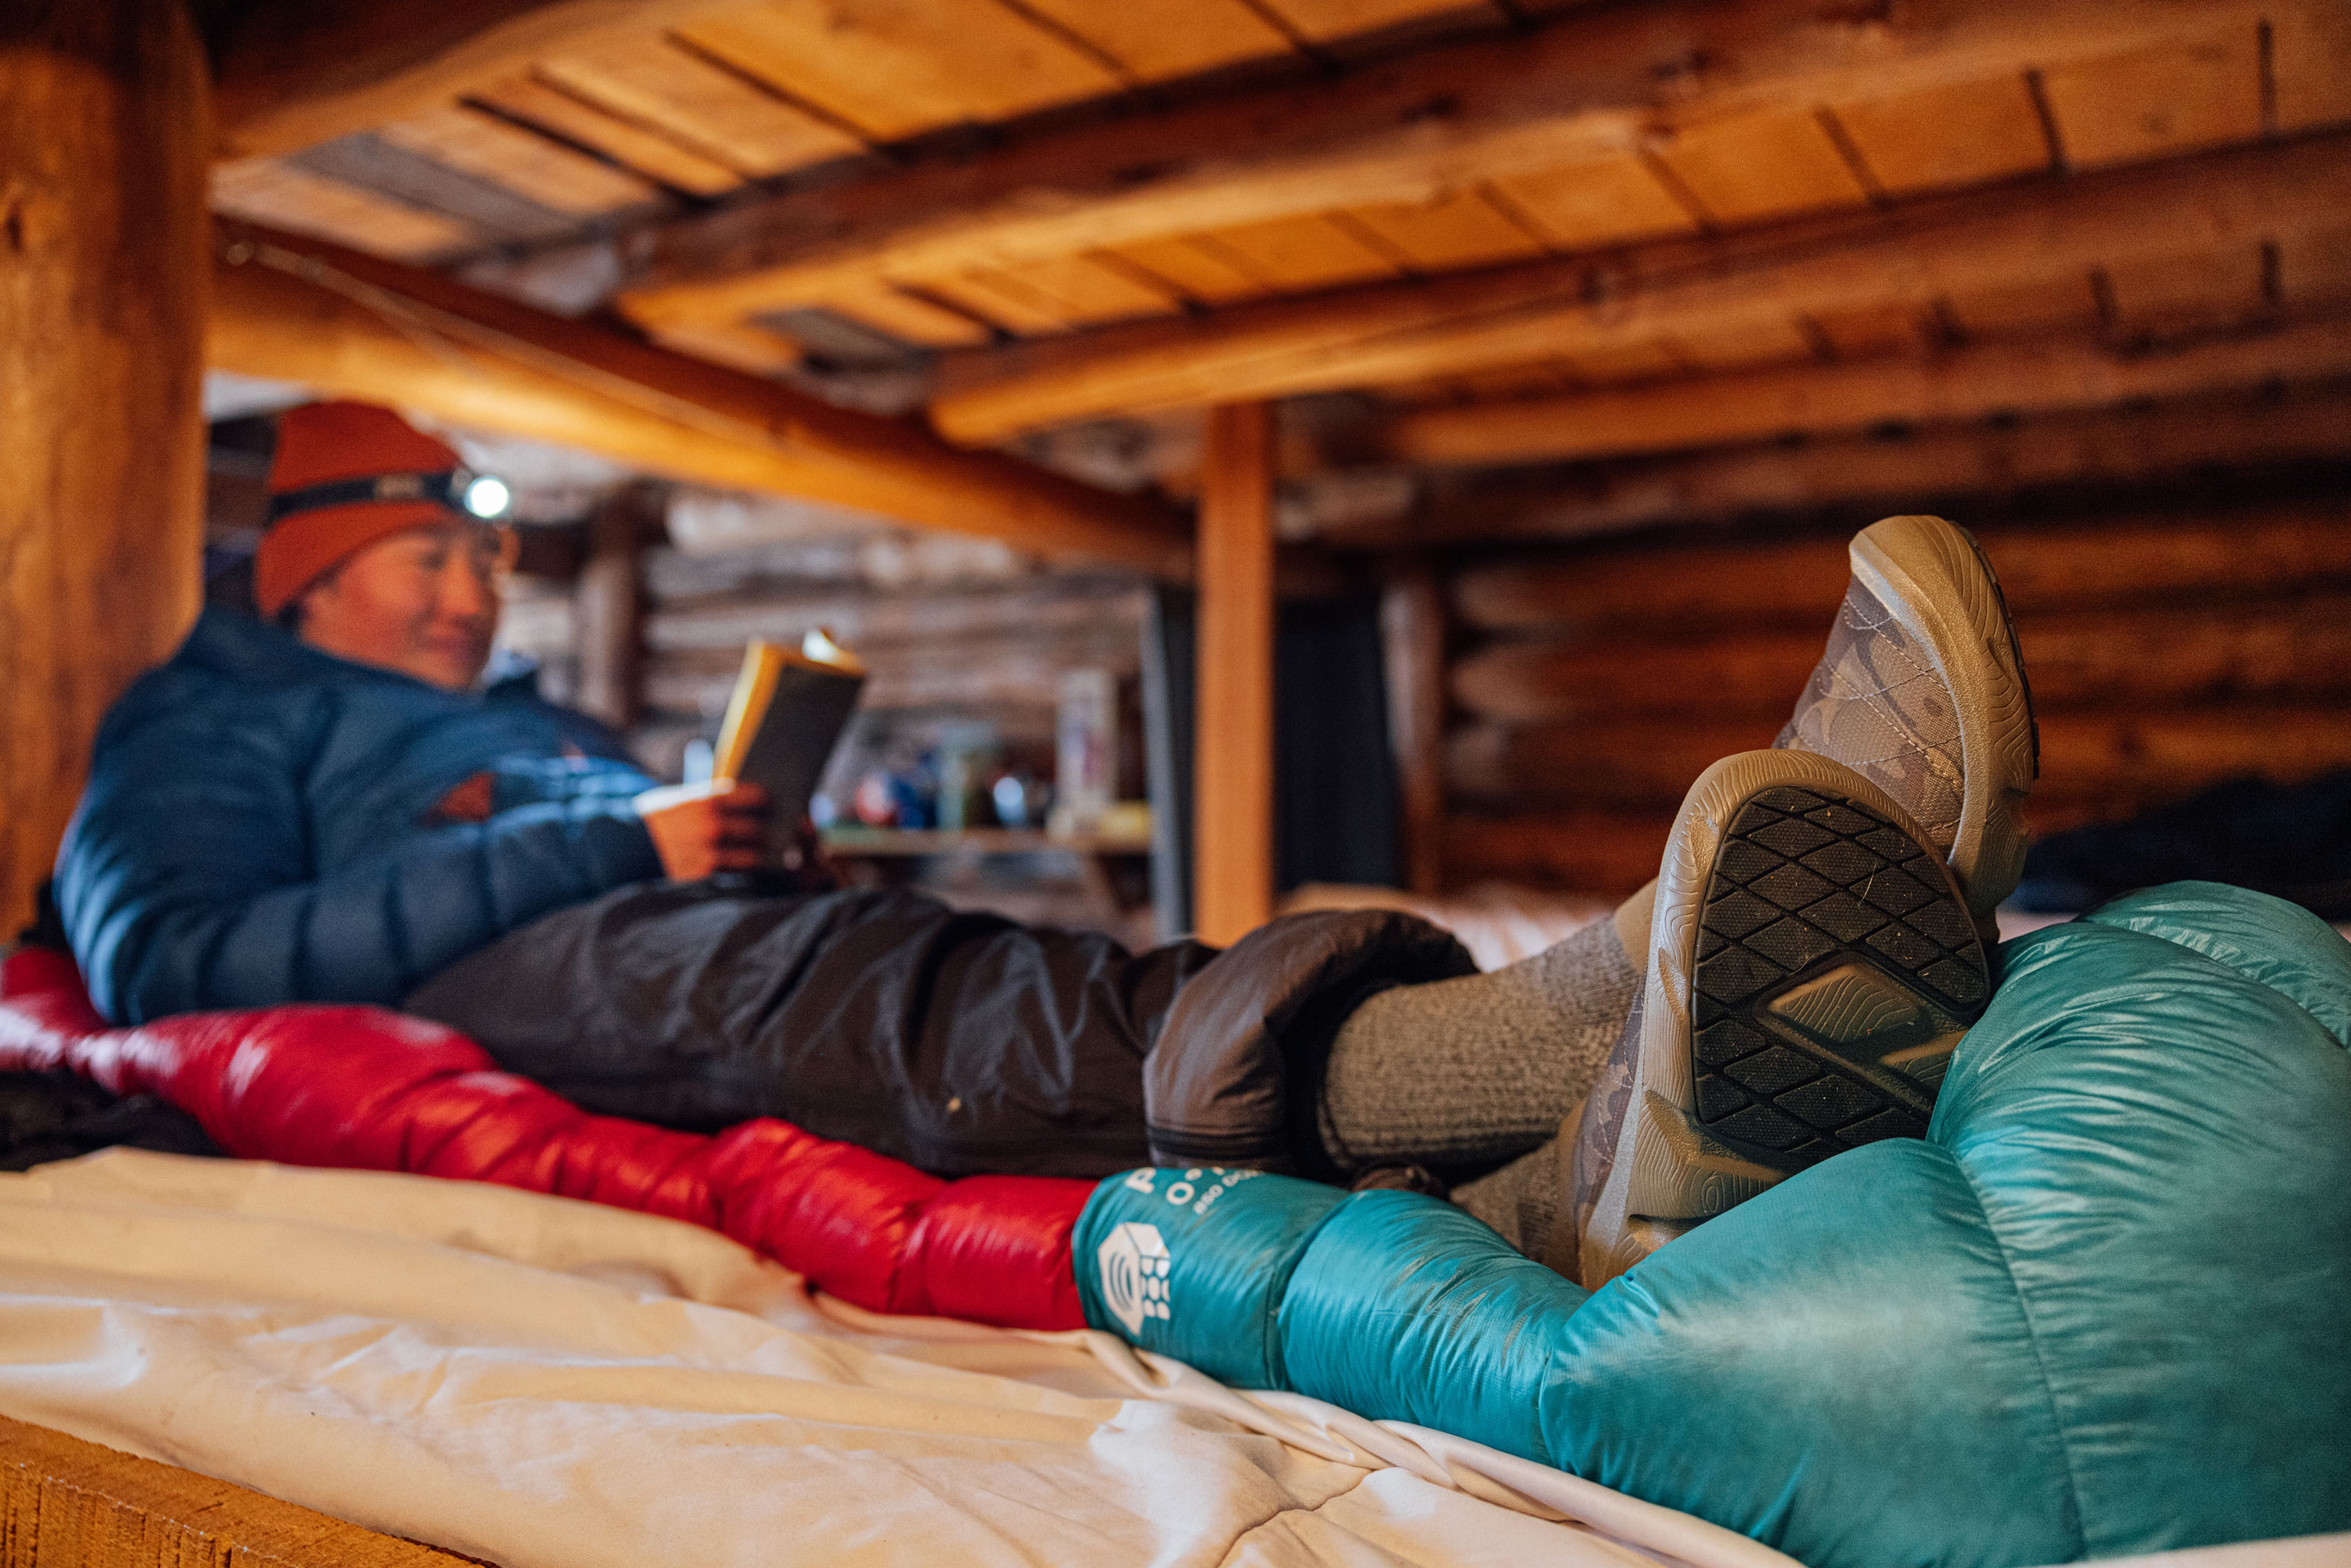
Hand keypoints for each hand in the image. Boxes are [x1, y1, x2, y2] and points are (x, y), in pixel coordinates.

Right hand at [632, 779, 771, 880]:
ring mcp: (708, 854)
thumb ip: (710, 802)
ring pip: (753, 858)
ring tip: (762, 857)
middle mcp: (710, 826)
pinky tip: (743, 873)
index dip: (767, 802)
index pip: (755, 796)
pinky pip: (735, 877)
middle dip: (768, 834)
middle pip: (759, 830)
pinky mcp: (703, 879)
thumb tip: (745, 806)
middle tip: (774, 836)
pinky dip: (743, 876)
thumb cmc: (650, 822)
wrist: (616, 849)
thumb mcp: (678, 800)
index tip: (771, 806)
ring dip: (759, 858)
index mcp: (705, 801)